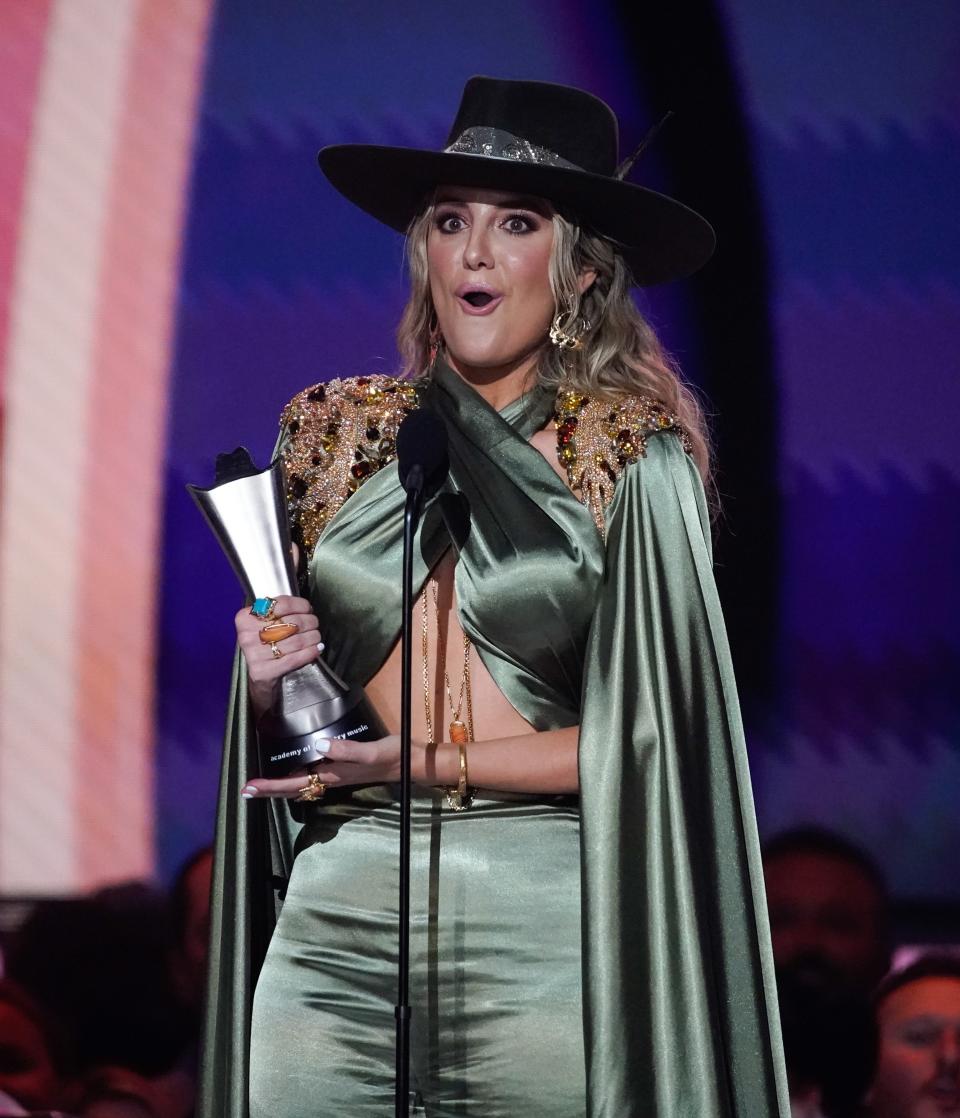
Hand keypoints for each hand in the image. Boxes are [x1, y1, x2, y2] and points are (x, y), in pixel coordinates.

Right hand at [234, 595, 322, 713]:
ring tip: (316, 637)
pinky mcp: (263, 672)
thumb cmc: (265, 646)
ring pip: (296, 641)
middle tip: (315, 624)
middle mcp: (247, 635)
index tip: (308, 609)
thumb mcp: (264, 624)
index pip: (281, 604)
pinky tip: (316, 649)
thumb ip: (279, 612)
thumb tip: (307, 609)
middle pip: (291, 622)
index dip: (301, 605)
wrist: (258, 677)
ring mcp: (254, 655)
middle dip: (310, 622)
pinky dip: (310, 652)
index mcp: (245, 618)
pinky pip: (294, 659)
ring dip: (313, 637)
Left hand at [240, 735, 406, 799]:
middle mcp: (330, 778)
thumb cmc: (392, 756)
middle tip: (246, 789)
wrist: (411, 762)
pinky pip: (311, 777)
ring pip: (300, 785)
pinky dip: (296, 777)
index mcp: (332, 775)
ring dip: (280, 786)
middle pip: (292, 789)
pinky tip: (293, 770)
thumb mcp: (372, 751)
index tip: (249, 787)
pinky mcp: (342, 769)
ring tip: (262, 784)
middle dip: (269, 790)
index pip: (294, 784)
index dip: (271, 786)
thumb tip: (318, 745)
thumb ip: (346, 750)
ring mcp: (336, 775)